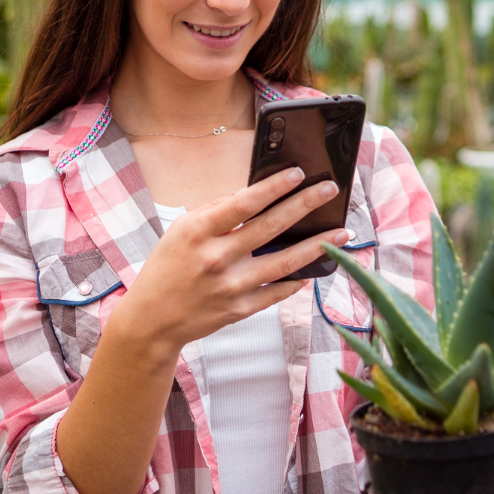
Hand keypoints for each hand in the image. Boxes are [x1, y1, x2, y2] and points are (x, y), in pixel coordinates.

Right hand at [111, 167, 346, 352]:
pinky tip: (317, 266)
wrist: (151, 320)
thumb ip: (216, 211)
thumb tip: (256, 194)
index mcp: (198, 231)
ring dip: (317, 245)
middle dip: (304, 205)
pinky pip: (278, 291)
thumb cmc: (168, 267)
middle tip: (330, 189)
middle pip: (270, 227)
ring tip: (342, 231)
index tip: (298, 172)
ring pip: (284, 262)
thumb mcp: (181, 230)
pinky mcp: (240, 309)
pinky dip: (298, 278)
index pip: (243, 203)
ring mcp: (230, 286)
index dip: (273, 186)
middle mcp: (216, 258)